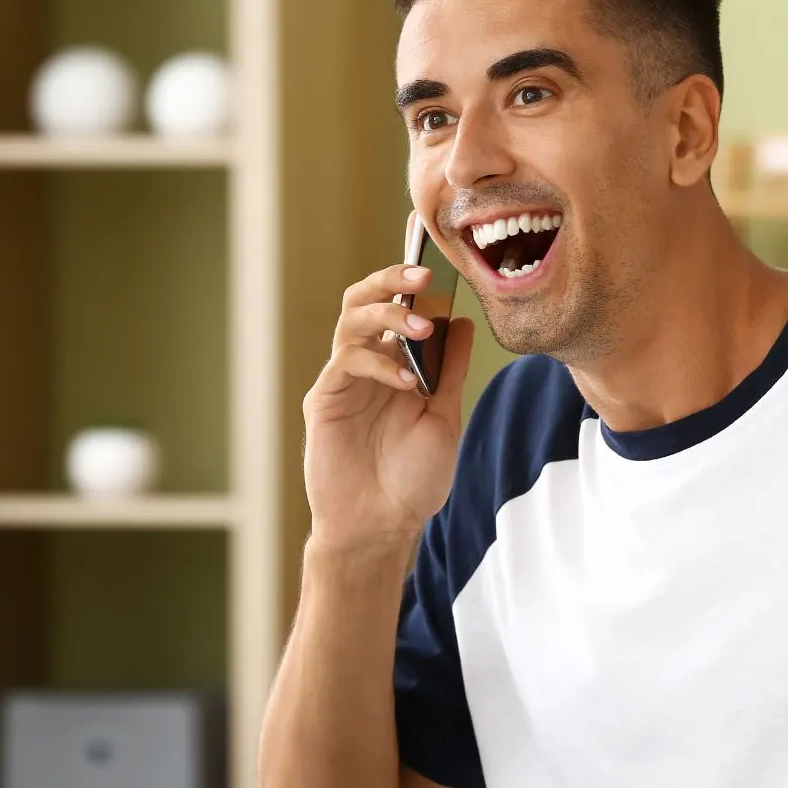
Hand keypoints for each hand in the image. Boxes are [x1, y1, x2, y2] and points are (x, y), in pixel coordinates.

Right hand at [301, 249, 474, 549]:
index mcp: (397, 363)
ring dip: (386, 314)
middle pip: (366, 299)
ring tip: (419, 327)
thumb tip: (463, 321)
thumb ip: (450, 370)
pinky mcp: (324, 399)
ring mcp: (343, 380)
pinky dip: (378, 363)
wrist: (381, 527)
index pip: (400, 307)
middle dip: (391, 279)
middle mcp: (367, 364)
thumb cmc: (412, 480)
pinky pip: (346, 362)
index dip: (413, 281)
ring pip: (351, 321)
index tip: (441, 260)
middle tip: (423, 275)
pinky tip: (406, 382)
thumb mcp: (444, 418)